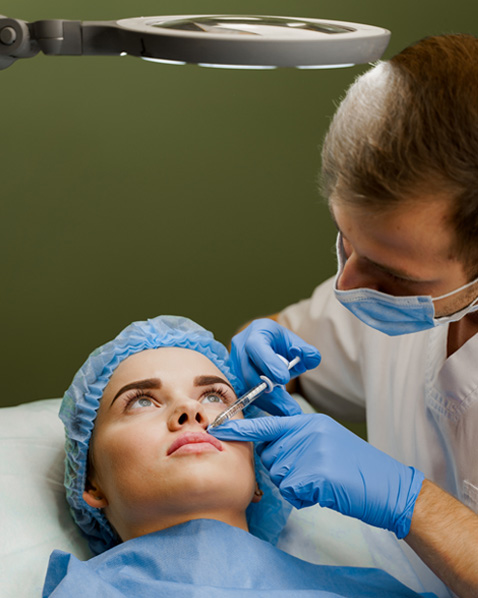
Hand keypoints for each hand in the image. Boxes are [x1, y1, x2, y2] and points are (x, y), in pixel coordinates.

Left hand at [209, 414, 423, 538]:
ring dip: (295, 486)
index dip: (242, 427)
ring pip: (279, 475)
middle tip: (313, 474)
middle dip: (284, 470)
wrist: (388, 487)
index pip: (269, 424)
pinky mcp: (317, 474)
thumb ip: (300, 439)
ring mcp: (313, 452)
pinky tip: (324, 493)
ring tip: (322, 483)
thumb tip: (271, 448)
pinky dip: (304, 498)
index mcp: (311, 422)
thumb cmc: (357, 468)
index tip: (219, 427)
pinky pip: (292, 491)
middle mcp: (309, 432)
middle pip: (271, 455)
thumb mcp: (328, 441)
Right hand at [231, 319, 320, 415]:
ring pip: (247, 388)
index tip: (284, 378)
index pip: (256, 347)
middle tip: (290, 409)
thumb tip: (311, 359)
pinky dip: (265, 405)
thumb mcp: (295, 342)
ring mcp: (234, 366)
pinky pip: (248, 395)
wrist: (264, 347)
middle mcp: (240, 349)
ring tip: (288, 413)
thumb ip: (307, 351)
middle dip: (271, 393)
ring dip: (269, 403)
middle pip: (250, 374)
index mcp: (255, 333)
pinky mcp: (234, 381)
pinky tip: (279, 412)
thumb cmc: (279, 344)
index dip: (268, 363)